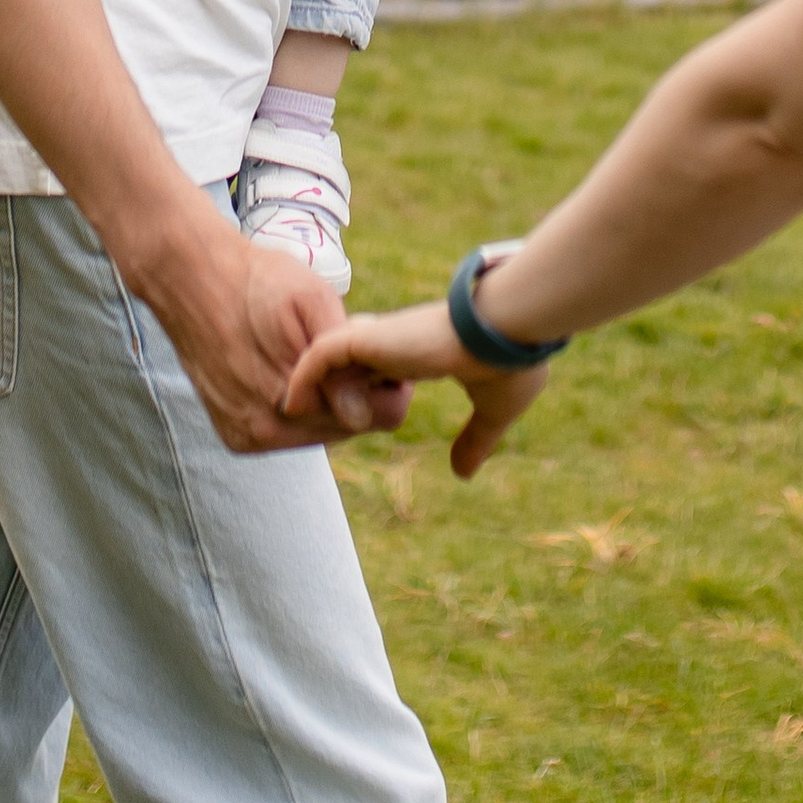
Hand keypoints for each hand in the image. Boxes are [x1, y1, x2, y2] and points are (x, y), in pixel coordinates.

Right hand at [138, 206, 413, 453]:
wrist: (192, 279)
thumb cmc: (260, 281)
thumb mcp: (311, 300)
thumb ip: (341, 355)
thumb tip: (360, 414)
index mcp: (292, 402)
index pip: (378, 416)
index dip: (385, 379)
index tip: (370, 344)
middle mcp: (265, 432)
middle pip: (349, 425)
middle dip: (354, 388)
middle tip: (339, 340)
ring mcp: (247, 437)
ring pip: (320, 430)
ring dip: (327, 398)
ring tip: (310, 352)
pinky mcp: (235, 436)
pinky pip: (290, 430)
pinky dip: (299, 404)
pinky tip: (288, 369)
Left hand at [286, 297, 551, 476]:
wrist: (513, 328)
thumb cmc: (512, 361)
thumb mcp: (494, 410)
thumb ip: (475, 438)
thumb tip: (462, 474)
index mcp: (426, 351)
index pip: (381, 363)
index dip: (363, 389)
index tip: (353, 420)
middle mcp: (399, 340)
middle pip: (347, 357)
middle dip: (326, 388)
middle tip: (305, 420)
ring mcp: (383, 338)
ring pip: (329, 355)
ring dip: (312, 384)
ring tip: (289, 415)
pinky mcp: (371, 339)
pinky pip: (320, 354)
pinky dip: (304, 376)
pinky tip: (292, 404)